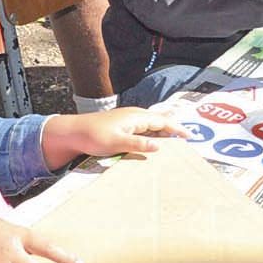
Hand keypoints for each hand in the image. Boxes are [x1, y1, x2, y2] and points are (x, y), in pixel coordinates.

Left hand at [40, 106, 189, 169]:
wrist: (72, 133)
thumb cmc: (93, 136)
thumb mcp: (117, 142)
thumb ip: (139, 144)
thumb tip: (159, 146)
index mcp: (136, 117)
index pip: (163, 122)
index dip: (177, 129)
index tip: (189, 137)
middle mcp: (134, 116)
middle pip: (159, 123)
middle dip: (172, 131)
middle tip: (184, 142)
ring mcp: (127, 120)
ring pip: (150, 127)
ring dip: (161, 135)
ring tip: (171, 146)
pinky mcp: (121, 126)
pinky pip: (142, 130)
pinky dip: (150, 137)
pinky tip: (150, 146)